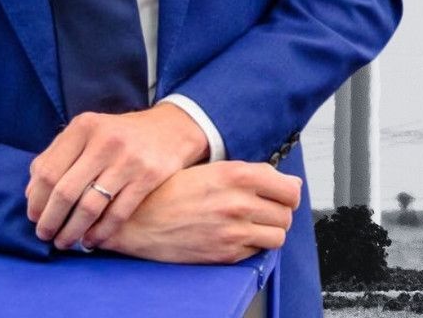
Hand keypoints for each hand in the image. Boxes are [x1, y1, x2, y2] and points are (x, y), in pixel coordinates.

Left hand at [26, 105, 208, 249]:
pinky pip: (118, 213)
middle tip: (45, 235)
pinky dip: (101, 232)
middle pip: (66, 190)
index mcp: (81, 128)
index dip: (37, 198)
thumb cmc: (117, 134)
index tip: (33, 216)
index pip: (48, 169)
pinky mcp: (148, 178)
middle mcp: (102, 142)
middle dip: (51, 218)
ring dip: (73, 229)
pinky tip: (91, 241)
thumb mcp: (86, 132)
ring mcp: (127, 160)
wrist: (170, 129)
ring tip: (65, 242)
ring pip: (90, 206)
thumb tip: (31, 193)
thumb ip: (56, 156)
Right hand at [93, 162, 299, 263]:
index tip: (280, 194)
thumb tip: (286, 181)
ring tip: (250, 224)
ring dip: (268, 230)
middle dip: (278, 211)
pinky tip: (233, 235)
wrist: (133, 220)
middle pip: (287, 213)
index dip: (287, 192)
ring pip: (278, 235)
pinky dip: (252, 245)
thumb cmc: (160, 192)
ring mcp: (234, 231)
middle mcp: (238, 203)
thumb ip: (245, 173)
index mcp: (233, 175)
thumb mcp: (202, 169)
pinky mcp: (227, 254)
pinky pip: (258, 251)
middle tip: (261, 209)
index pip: (289, 189)